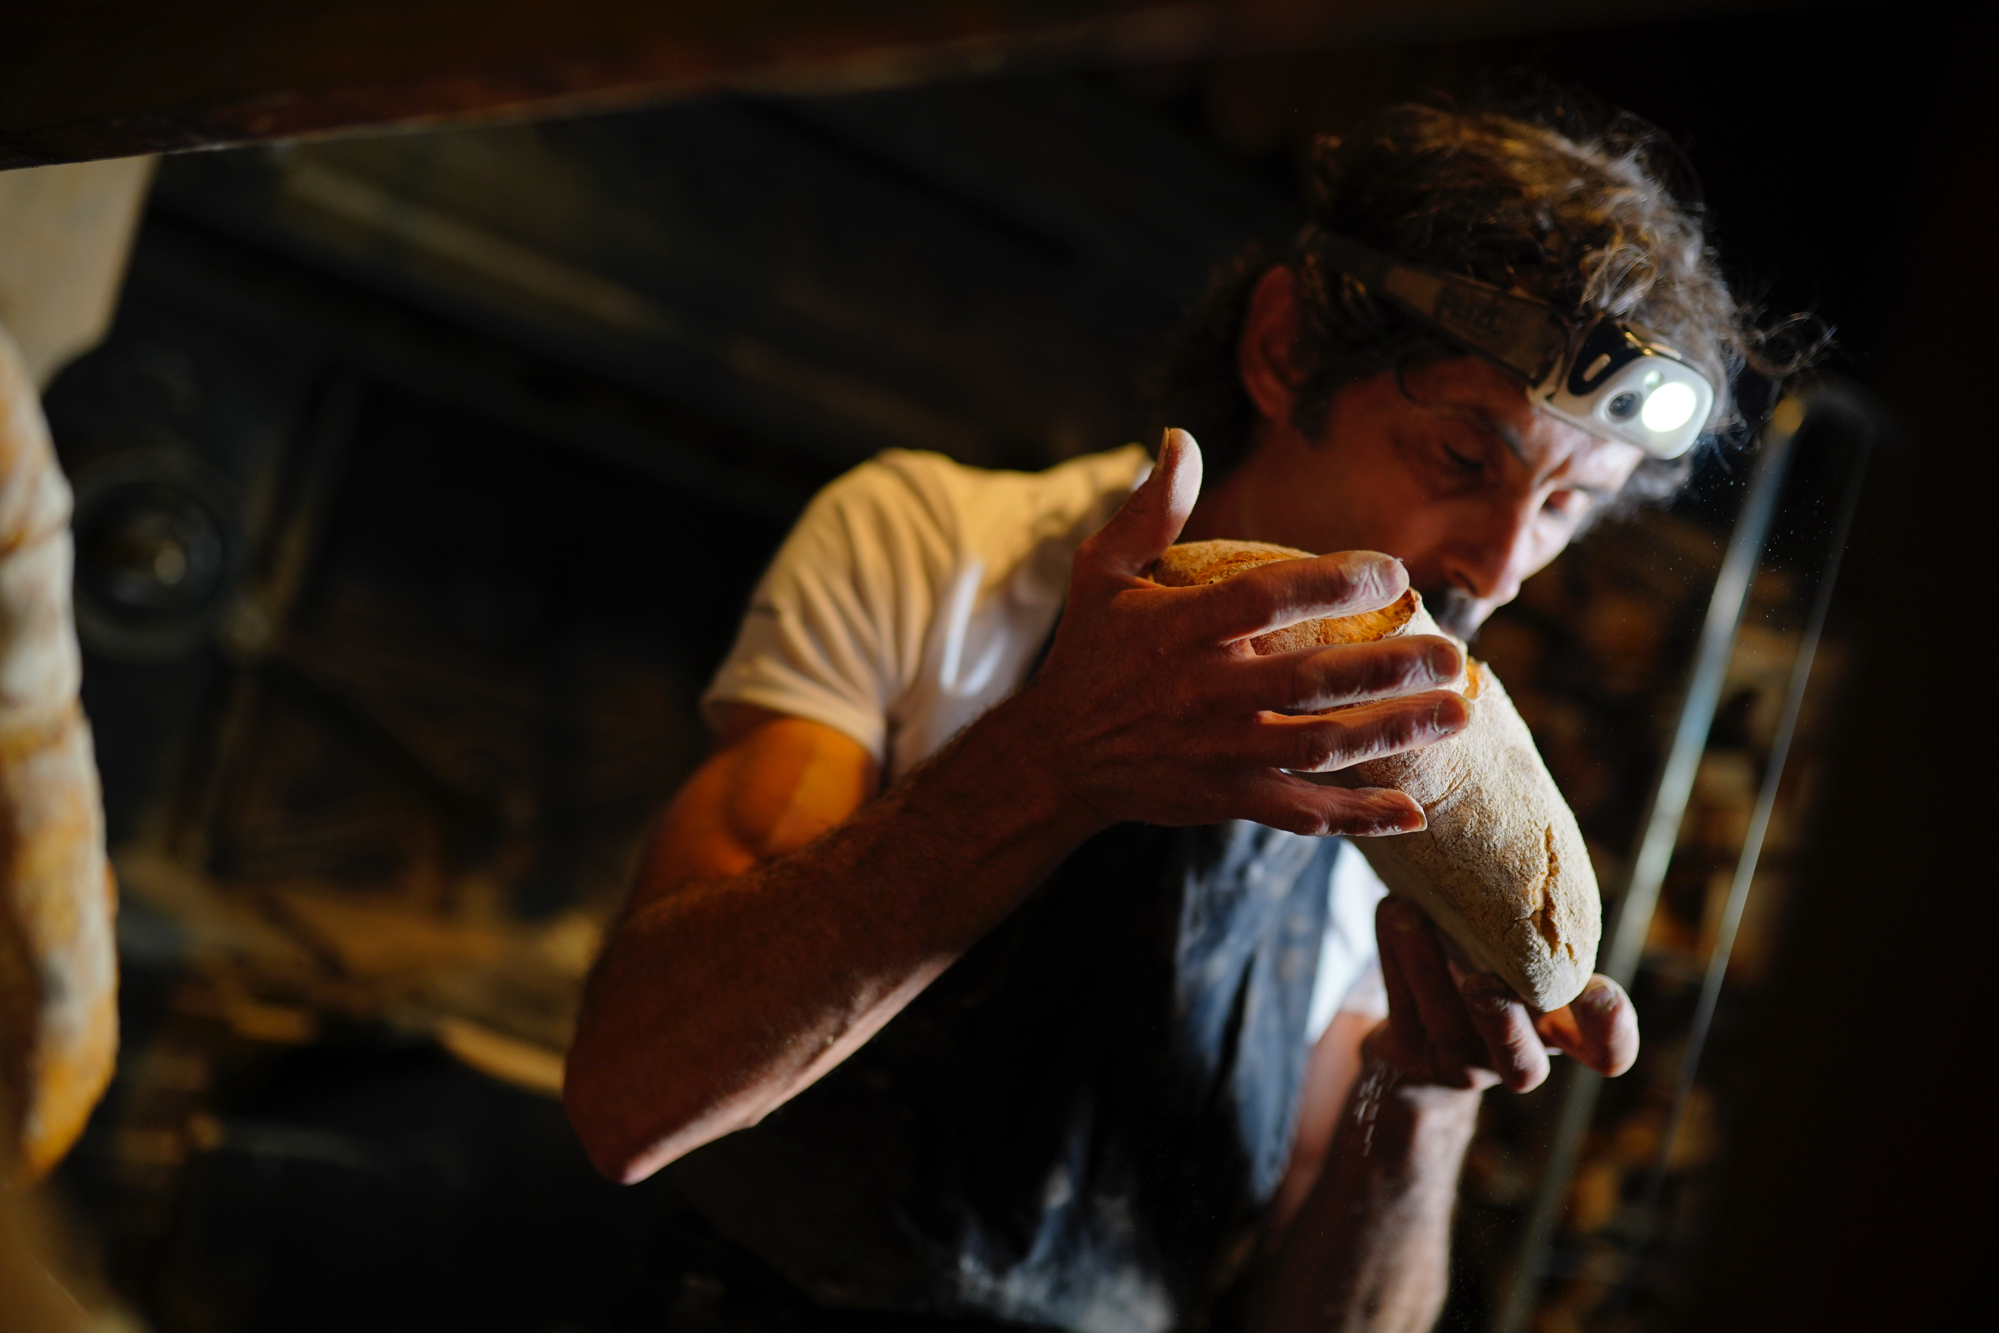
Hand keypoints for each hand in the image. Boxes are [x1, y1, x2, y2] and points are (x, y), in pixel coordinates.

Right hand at [1005, 429, 1471, 837]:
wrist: (1053, 756)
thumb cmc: (1089, 654)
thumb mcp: (1102, 572)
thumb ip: (1151, 509)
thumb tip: (1182, 437)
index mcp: (1181, 628)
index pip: (1269, 597)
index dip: (1336, 582)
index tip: (1394, 570)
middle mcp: (1205, 691)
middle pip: (1313, 679)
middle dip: (1393, 667)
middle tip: (1456, 652)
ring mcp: (1218, 751)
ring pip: (1320, 746)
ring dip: (1395, 732)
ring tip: (1459, 711)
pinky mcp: (1224, 798)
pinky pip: (1299, 813)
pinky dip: (1356, 818)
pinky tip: (1413, 812)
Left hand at [1369, 896, 1638, 1093]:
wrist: (1413, 1017)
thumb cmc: (1480, 953)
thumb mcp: (1513, 933)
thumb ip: (1529, 903)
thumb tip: (1517, 803)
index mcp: (1557, 1023)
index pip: (1606, 1050)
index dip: (1610, 1031)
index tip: (1598, 991)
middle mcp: (1516, 1052)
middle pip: (1524, 1069)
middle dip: (1504, 1027)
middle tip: (1484, 983)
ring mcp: (1460, 1063)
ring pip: (1449, 1035)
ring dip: (1427, 969)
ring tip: (1406, 912)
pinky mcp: (1409, 1058)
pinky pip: (1402, 1016)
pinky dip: (1395, 961)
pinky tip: (1390, 911)